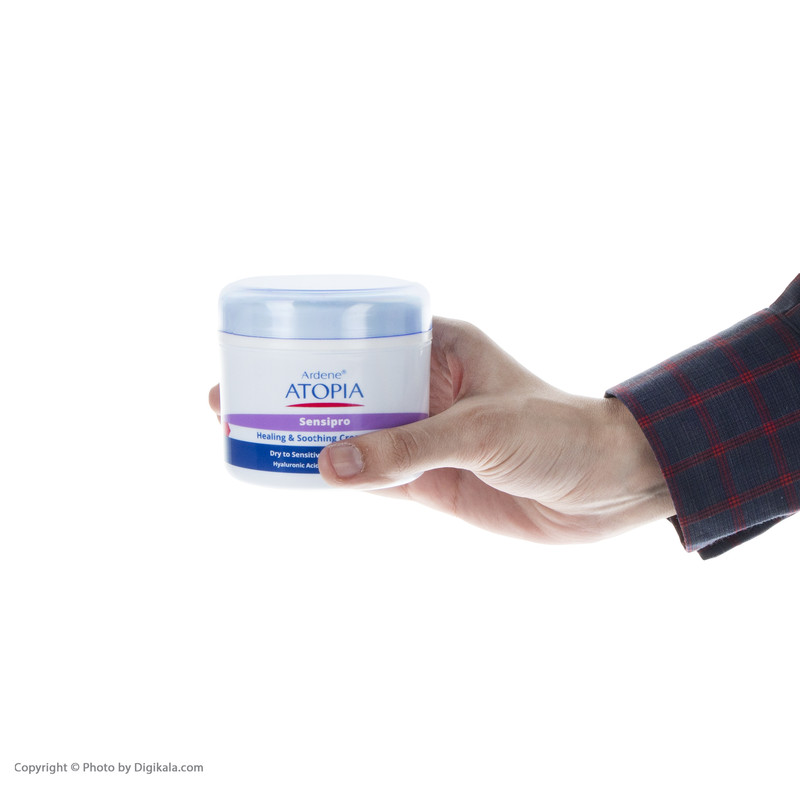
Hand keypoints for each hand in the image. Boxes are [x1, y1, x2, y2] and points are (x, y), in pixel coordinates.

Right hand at [209, 318, 674, 543]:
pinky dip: (334, 478)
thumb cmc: (558, 434)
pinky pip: (371, 477)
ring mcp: (424, 435)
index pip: (361, 331)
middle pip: (344, 383)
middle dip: (291, 389)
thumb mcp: (481, 430)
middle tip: (230, 395)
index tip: (262, 342)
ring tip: (245, 433)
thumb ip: (407, 449)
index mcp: (439, 348)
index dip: (309, 336)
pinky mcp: (430, 480)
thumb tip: (327, 465)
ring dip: (304, 434)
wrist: (607, 488)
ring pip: (350, 431)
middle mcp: (425, 387)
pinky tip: (294, 476)